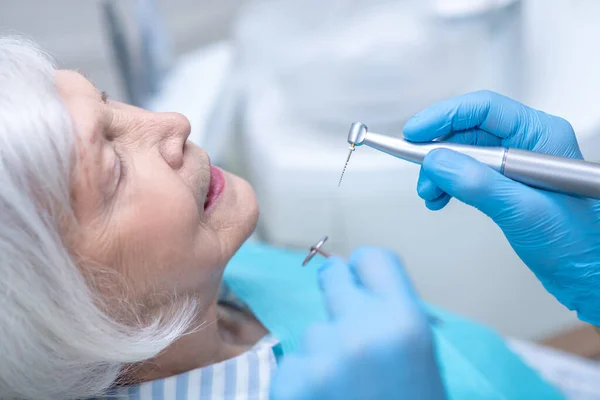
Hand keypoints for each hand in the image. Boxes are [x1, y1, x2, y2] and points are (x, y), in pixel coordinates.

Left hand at [270, 247, 444, 399]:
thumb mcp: (421, 359)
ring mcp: (322, 357)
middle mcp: (361, 330)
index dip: (364, 271)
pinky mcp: (292, 384)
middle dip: (338, 297)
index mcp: (404, 321)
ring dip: (323, 352)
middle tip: (347, 329)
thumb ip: (391, 316)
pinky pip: (293, 363)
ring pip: (312, 331)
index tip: (360, 282)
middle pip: (332, 277)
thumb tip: (359, 285)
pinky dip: (304, 382)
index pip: (371, 258)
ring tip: (345, 389)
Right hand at [404, 90, 599, 324]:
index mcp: (541, 135)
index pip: (483, 109)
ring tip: (430, 194)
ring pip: (463, 152)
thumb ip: (478, 184)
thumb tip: (436, 162)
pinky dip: (448, 184)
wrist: (587, 275)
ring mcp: (515, 164)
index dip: (443, 117)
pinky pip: (467, 173)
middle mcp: (527, 143)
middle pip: (468, 130)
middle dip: (437, 151)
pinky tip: (441, 199)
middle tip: (421, 174)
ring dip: (439, 171)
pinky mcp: (505, 184)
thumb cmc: (576, 244)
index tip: (414, 133)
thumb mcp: (523, 211)